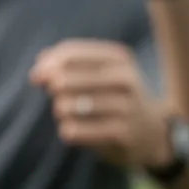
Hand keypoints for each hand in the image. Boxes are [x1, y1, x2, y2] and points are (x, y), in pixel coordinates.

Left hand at [30, 39, 168, 169]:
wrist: (151, 133)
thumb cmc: (112, 96)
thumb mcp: (99, 72)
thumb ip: (66, 62)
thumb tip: (39, 66)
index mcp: (119, 58)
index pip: (69, 54)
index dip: (45, 66)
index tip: (37, 78)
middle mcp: (126, 79)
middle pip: (62, 80)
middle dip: (53, 90)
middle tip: (58, 96)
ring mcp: (126, 107)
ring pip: (64, 106)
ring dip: (60, 111)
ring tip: (69, 113)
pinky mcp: (120, 134)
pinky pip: (72, 130)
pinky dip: (67, 130)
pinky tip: (74, 130)